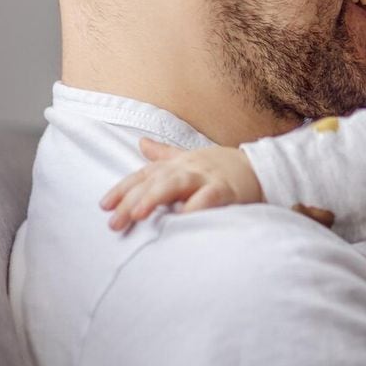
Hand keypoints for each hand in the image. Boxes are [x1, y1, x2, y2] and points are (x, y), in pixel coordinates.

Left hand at [99, 138, 263, 231]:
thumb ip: (164, 154)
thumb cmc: (222, 166)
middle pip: (155, 181)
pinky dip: (196, 207)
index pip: (144, 174)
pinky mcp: (226, 189)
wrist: (261, 167)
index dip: (123, 189)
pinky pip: (209, 197)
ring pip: (177, 184)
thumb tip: (140, 142)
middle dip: (132, 200)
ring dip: (156, 197)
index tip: (104, 206)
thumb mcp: (191, 157)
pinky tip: (181, 219)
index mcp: (178, 164)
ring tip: (138, 215)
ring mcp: (207, 177)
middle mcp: (189, 168)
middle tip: (114, 223)